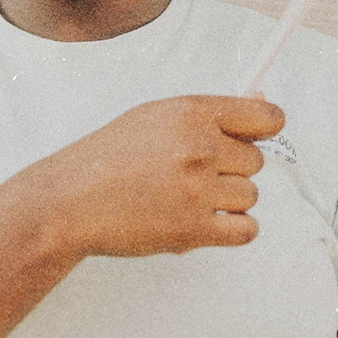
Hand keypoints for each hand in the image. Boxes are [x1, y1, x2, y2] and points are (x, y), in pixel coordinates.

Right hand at [26, 94, 284, 258]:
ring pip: (250, 196)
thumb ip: (210, 115)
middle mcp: (199, 147)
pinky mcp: (193, 230)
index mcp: (192, 112)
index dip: (264, 130)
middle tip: (193, 175)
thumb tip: (262, 106)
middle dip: (231, 170)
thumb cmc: (108, 158)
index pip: (267, 118)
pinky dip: (231, 230)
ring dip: (226, 202)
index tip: (256, 139)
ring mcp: (197, 190)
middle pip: (257, 161)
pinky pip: (246, 230)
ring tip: (187, 199)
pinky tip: (204, 222)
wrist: (70, 200)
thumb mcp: (156, 117)